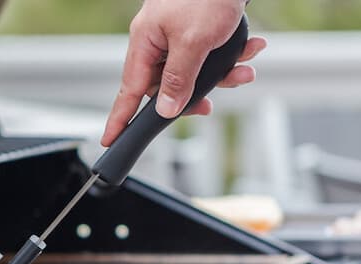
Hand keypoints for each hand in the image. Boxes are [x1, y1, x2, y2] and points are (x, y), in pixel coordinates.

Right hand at [101, 0, 265, 146]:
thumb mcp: (194, 42)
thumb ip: (178, 79)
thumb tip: (166, 109)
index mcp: (146, 41)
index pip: (130, 90)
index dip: (120, 118)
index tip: (111, 139)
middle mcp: (158, 39)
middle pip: (168, 84)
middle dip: (196, 93)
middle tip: (209, 105)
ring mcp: (177, 34)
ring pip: (194, 71)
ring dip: (223, 73)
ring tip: (243, 68)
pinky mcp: (197, 28)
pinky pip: (209, 54)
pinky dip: (230, 55)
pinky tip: (249, 47)